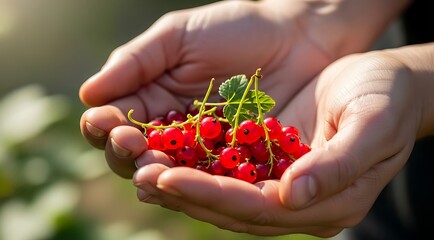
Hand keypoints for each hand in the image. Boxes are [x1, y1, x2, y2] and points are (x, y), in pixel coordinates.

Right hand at [79, 0, 335, 177]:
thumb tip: (88, 93)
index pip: (114, 122)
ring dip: (158, 176)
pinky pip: (213, 181)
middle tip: (132, 148)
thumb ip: (135, 61)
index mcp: (151, 99)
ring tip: (154, 173)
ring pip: (171, 174)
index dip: (105, 127)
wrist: (297, 37)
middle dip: (128, 155)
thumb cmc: (236, 28)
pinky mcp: (237, 166)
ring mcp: (204, 152)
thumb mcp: (179, 36)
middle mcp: (172, 131)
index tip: (108, 124)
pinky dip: (200, 186)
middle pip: (137, 156)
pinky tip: (192, 185)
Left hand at [133, 50, 420, 236]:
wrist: (389, 83)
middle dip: (184, 193)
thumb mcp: (372, 125)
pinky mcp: (269, 161)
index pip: (258, 207)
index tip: (169, 180)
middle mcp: (297, 200)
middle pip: (231, 206)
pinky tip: (164, 155)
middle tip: (140, 176)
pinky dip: (193, 165)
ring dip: (180, 182)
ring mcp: (282, 183)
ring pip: (222, 192)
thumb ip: (336, 164)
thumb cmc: (387, 100)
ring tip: (139, 167)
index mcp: (325, 202)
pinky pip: (225, 169)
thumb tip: (292, 196)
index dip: (212, 196)